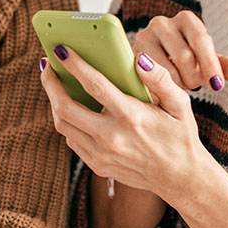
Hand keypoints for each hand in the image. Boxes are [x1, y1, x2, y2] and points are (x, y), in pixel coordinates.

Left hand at [40, 45, 215, 204]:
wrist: (180, 178)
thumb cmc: (180, 136)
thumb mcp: (180, 104)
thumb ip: (160, 79)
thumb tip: (138, 59)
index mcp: (132, 116)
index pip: (94, 85)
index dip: (74, 65)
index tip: (60, 49)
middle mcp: (111, 137)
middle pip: (66, 107)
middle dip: (51, 82)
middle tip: (47, 64)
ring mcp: (101, 154)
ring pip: (63, 125)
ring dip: (53, 101)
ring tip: (53, 82)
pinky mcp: (97, 165)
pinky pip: (71, 139)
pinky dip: (66, 121)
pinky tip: (68, 106)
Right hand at [133, 11, 227, 90]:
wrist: (152, 65)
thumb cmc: (185, 62)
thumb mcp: (206, 63)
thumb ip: (223, 66)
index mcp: (186, 19)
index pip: (202, 40)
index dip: (211, 65)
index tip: (217, 86)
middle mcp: (163, 22)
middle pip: (184, 55)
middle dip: (193, 77)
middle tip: (195, 86)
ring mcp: (144, 35)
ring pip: (166, 67)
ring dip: (177, 83)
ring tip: (181, 84)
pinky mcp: (131, 52)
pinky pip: (150, 75)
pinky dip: (161, 85)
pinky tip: (166, 88)